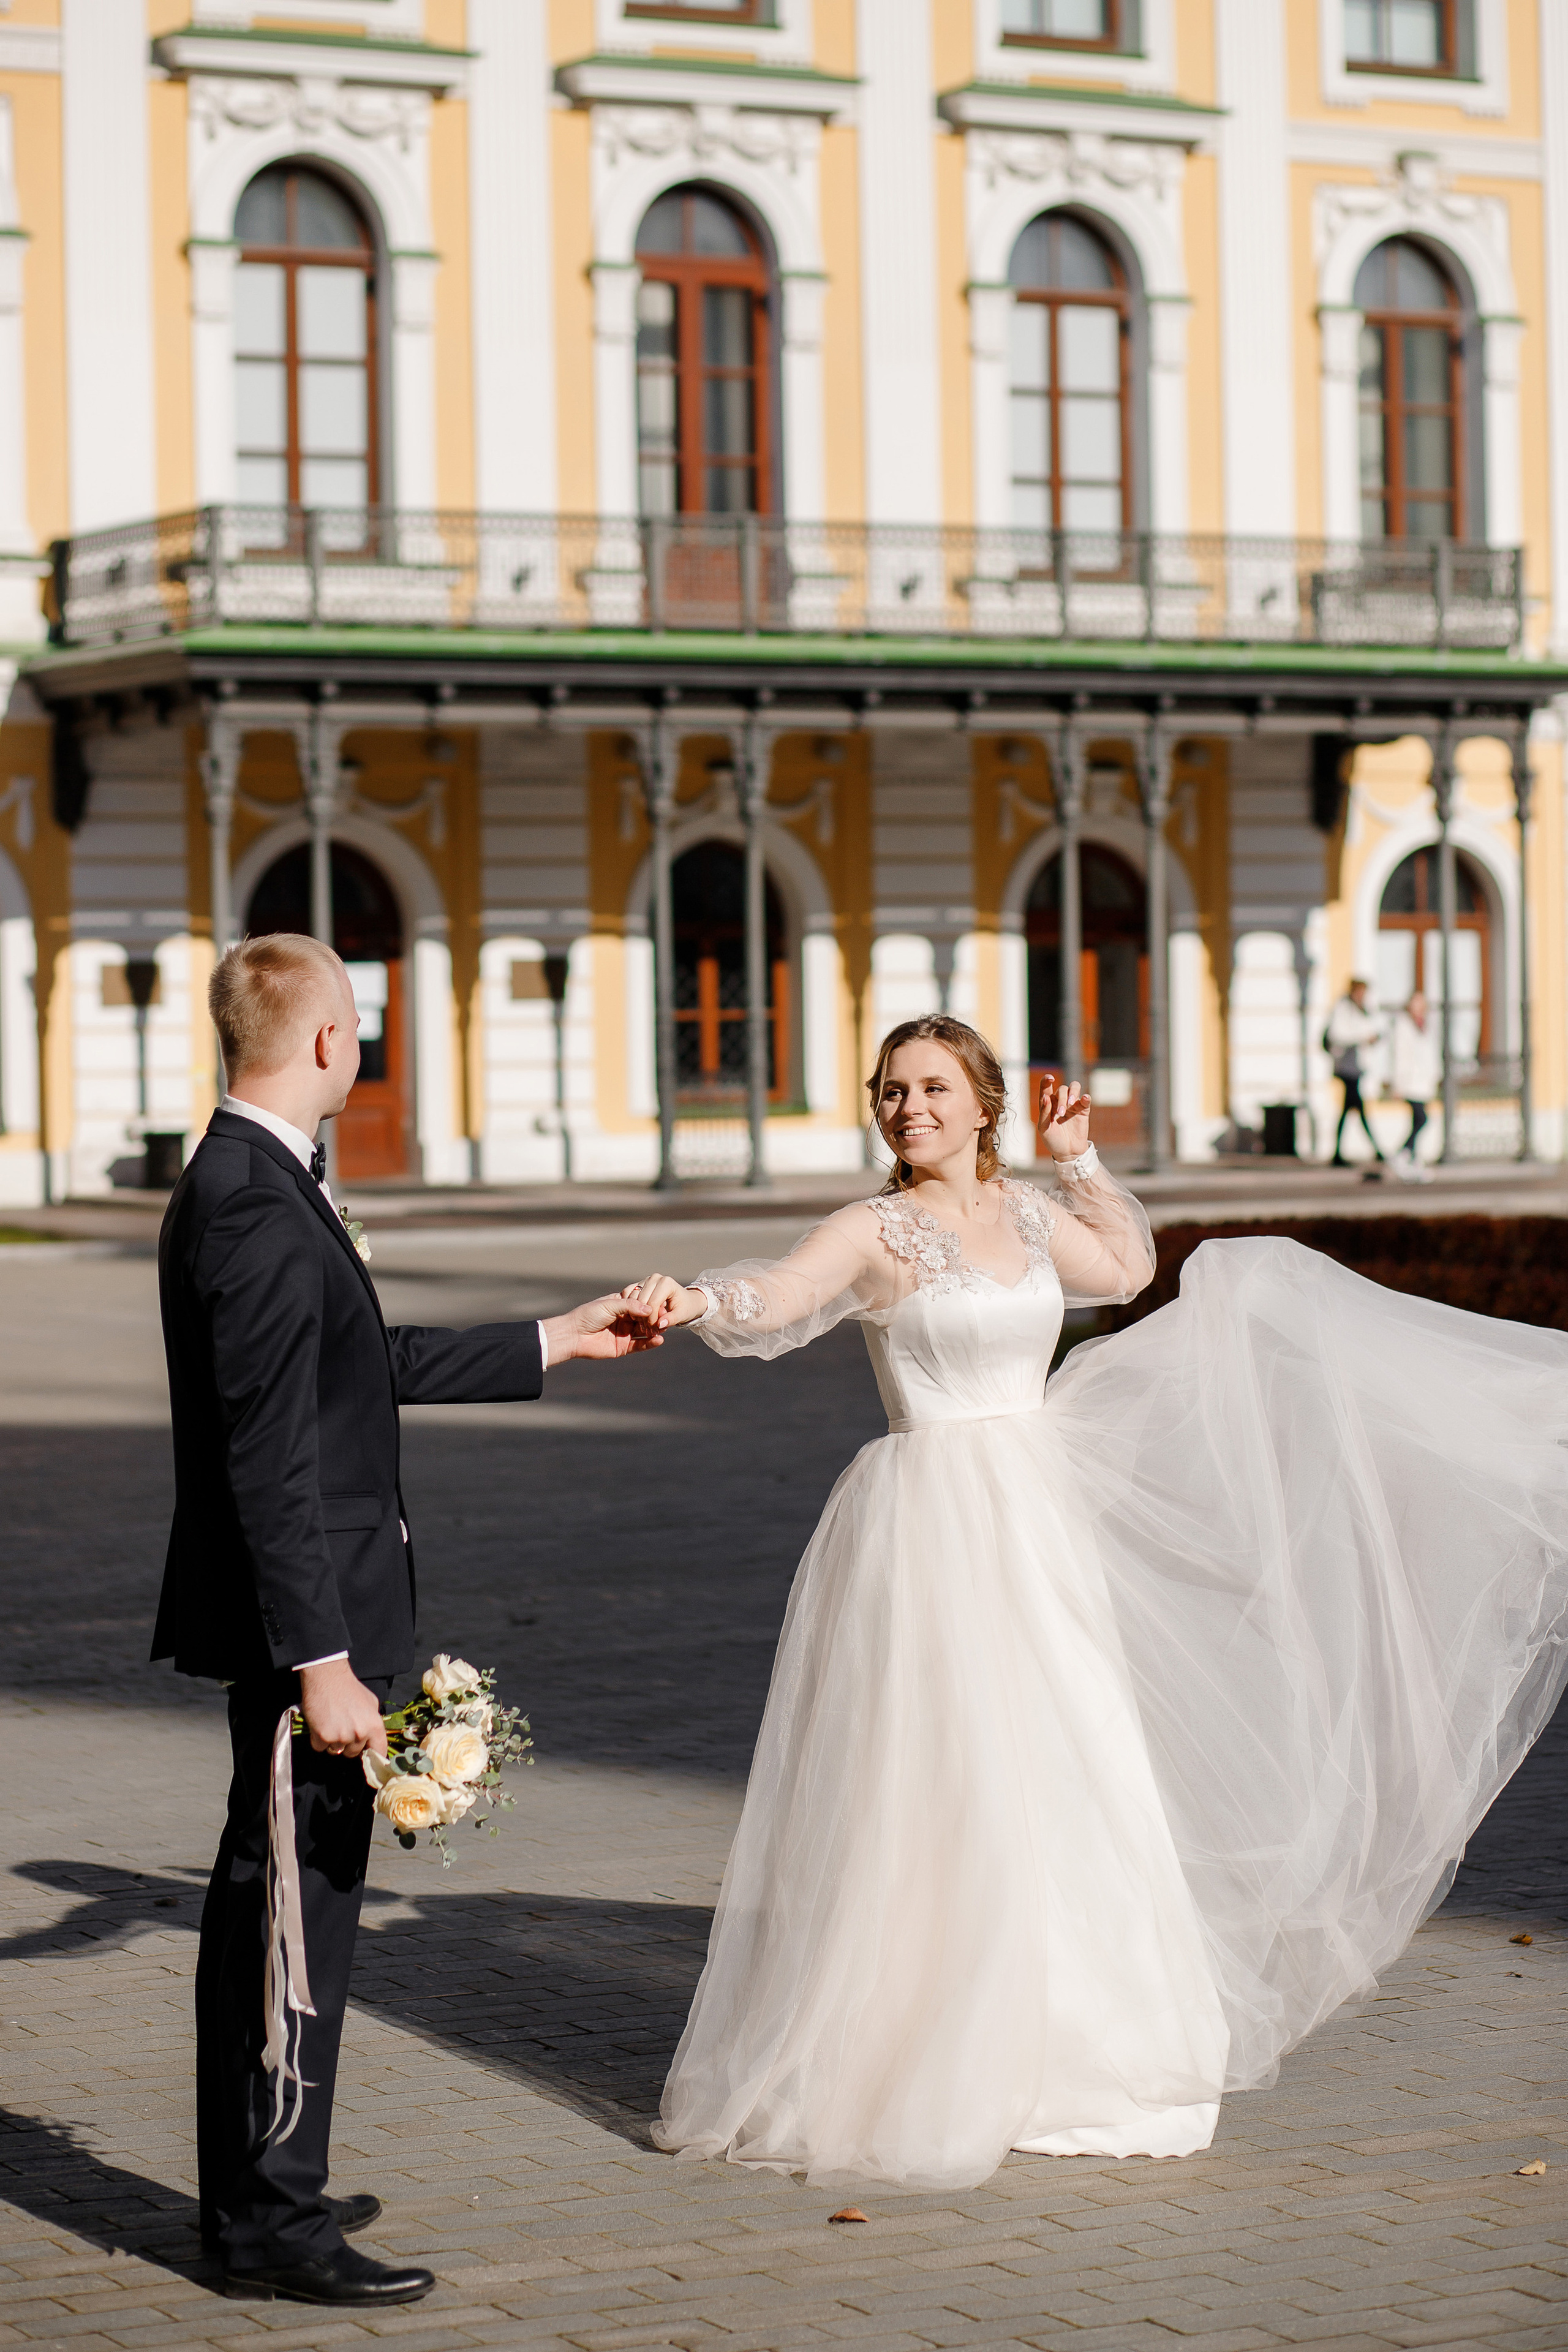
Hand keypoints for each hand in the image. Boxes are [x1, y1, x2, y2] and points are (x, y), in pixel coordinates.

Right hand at [298, 1658, 387, 1759]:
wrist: (327, 1677)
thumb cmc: (349, 1688)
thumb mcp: (371, 1702)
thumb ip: (372, 1722)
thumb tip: (372, 1739)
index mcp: (374, 1725)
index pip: (379, 1751)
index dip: (374, 1756)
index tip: (371, 1760)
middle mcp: (359, 1733)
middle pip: (353, 1753)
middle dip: (348, 1744)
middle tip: (343, 1726)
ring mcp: (340, 1736)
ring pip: (336, 1751)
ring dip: (333, 1741)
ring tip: (332, 1721)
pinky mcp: (322, 1736)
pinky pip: (320, 1747)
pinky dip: (318, 1739)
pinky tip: (320, 1723)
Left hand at [541, 1291, 668, 1363]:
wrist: (573, 1335)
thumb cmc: (589, 1315)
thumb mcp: (610, 1305)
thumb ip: (630, 1306)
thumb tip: (650, 1309)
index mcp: (621, 1305)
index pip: (640, 1303)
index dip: (651, 1304)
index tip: (662, 1304)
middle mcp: (625, 1319)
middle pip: (645, 1318)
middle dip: (655, 1318)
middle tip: (666, 1318)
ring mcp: (625, 1333)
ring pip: (645, 1332)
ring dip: (654, 1330)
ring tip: (664, 1329)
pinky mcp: (623, 1347)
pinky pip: (640, 1345)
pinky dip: (650, 1343)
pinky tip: (659, 1340)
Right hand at [622, 1273, 707, 1328]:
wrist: (686, 1300)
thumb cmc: (685, 1307)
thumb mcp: (682, 1315)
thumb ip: (671, 1319)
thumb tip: (660, 1325)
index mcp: (666, 1283)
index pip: (653, 1303)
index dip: (651, 1319)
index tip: (654, 1331)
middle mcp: (655, 1278)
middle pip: (642, 1301)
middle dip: (644, 1319)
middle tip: (649, 1332)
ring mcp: (646, 1280)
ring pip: (633, 1299)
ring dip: (636, 1315)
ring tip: (645, 1327)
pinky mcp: (639, 1285)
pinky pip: (628, 1296)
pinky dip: (630, 1308)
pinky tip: (638, 1319)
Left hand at [1038, 1076, 1092, 1162]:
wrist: (1067, 1152)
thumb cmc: (1053, 1140)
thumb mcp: (1044, 1128)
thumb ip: (1044, 1112)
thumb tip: (1045, 1097)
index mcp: (1048, 1104)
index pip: (1046, 1087)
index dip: (1046, 1080)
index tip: (1050, 1078)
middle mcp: (1059, 1101)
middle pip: (1062, 1089)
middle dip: (1061, 1099)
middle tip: (1061, 1113)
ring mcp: (1072, 1105)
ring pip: (1074, 1088)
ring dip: (1072, 1093)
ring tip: (1070, 1104)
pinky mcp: (1083, 1110)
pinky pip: (1085, 1099)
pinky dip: (1086, 1097)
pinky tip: (1084, 1099)